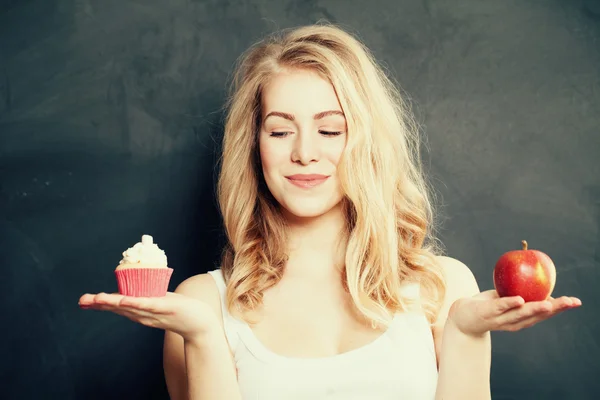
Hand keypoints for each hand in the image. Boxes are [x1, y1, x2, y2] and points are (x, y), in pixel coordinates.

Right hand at [78, 292, 219, 341]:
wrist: (200, 323)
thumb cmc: (181, 310)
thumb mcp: (161, 301)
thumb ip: (149, 296)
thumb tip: (140, 284)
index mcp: (140, 312)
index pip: (117, 307)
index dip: (100, 304)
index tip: (83, 302)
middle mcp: (143, 314)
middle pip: (117, 308)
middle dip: (99, 304)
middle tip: (81, 301)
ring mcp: (152, 312)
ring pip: (128, 306)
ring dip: (111, 302)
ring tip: (96, 299)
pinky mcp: (164, 308)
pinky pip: (146, 305)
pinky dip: (133, 302)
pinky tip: (122, 300)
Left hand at [447, 290, 581, 336]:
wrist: (462, 317)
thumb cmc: (488, 305)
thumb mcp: (507, 297)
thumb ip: (522, 290)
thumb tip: (537, 273)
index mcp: (522, 319)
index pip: (544, 314)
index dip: (560, 308)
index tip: (575, 302)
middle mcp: (514, 322)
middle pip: (537, 316)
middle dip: (554, 309)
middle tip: (570, 302)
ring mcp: (500, 319)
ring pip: (520, 314)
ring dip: (535, 309)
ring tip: (549, 304)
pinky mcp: (487, 314)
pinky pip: (500, 307)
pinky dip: (510, 303)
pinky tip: (519, 299)